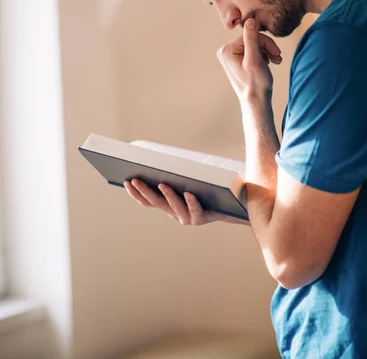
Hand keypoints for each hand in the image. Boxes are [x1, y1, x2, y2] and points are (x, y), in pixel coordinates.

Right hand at [124, 179, 243, 225]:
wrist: (231, 206)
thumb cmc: (207, 190)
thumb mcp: (188, 182)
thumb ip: (174, 176)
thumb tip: (158, 159)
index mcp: (169, 205)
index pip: (147, 201)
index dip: (135, 193)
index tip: (125, 180)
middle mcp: (175, 213)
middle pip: (156, 203)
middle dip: (144, 191)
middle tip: (134, 179)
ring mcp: (187, 217)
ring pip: (174, 207)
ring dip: (167, 195)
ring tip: (162, 183)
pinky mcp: (201, 218)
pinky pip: (195, 209)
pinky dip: (191, 201)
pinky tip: (189, 192)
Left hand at [217, 18, 281, 103]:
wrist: (256, 102)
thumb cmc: (256, 83)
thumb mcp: (255, 59)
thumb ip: (252, 39)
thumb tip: (250, 19)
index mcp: (226, 50)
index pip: (250, 35)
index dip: (266, 42)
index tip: (277, 52)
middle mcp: (226, 51)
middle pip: (252, 39)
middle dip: (267, 48)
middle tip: (278, 58)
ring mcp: (231, 56)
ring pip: (254, 45)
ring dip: (267, 52)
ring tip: (276, 61)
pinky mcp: (238, 60)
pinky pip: (253, 51)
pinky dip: (263, 56)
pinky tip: (270, 63)